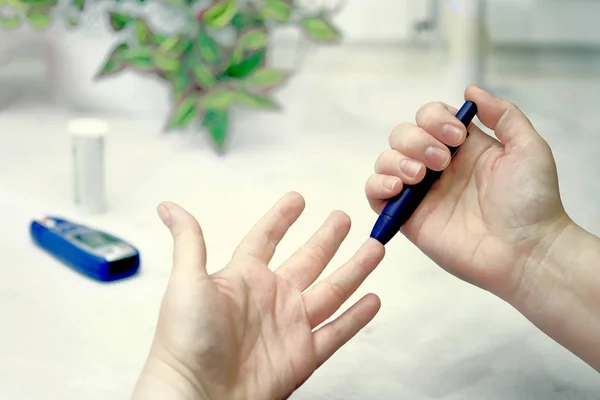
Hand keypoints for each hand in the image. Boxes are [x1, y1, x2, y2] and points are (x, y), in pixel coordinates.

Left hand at [132, 192, 384, 399]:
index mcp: (243, 277)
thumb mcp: (186, 281)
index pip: (266, 238)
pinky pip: (337, 331)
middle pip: (308, 259)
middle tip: (344, 217)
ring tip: (374, 247)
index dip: (282, 218)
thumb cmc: (185, 340)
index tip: (297, 199)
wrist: (198, 396)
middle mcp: (271, 297)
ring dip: (354, 269)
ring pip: (332, 290)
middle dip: (327, 238)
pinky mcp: (303, 354)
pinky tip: (372, 300)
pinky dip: (356, 317)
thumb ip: (189, 241)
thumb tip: (168, 207)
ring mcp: (290, 325)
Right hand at [365, 85, 570, 299]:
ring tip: (421, 176)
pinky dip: (377, 184)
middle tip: (441, 162)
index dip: (436, 119)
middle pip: (403, 134)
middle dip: (417, 140)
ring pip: (385, 160)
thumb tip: (471, 89)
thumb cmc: (532, 202)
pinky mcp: (407, 217)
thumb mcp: (528, 148)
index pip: (429, 117)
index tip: (458, 137)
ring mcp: (420, 192)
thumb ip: (503, 115)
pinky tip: (398, 187)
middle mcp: (437, 166)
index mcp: (462, 148)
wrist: (525, 250)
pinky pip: (375, 194)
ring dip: (397, 160)